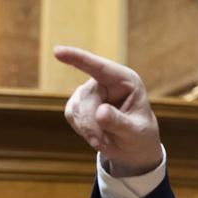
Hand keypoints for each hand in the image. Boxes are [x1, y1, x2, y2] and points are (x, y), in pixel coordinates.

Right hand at [56, 45, 162, 176]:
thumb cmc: (140, 136)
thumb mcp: (136, 132)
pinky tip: (96, 135)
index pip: (100, 67)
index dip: (78, 58)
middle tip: (100, 143)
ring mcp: (91, 90)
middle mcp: (106, 81)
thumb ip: (119, 122)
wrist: (134, 146)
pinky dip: (81, 129)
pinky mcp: (79, 102)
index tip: (57, 51)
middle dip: (90, 124)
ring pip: (76, 107)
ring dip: (87, 129)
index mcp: (125, 81)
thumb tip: (100, 112)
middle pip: (86, 97)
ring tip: (104, 141)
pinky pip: (71, 114)